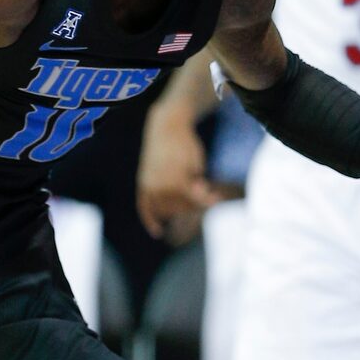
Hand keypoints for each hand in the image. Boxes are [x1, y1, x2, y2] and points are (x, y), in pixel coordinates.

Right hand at [137, 112, 224, 240]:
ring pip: (164, 210)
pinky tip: (158, 232)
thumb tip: (202, 203)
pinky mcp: (142, 185)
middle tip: (207, 192)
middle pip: (179, 207)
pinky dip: (150, 221)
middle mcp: (159, 185)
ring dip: (178, 209)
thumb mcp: (196, 162)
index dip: (206, 201)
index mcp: (175, 179)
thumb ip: (197, 184)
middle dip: (194, 203)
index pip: (192, 200)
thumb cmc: (185, 145)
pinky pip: (144, 208)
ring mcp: (149, 186)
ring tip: (189, 199)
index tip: (217, 197)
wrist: (165, 127)